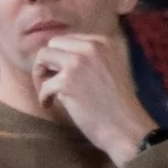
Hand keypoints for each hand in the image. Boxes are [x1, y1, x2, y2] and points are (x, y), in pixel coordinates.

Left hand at [32, 33, 159, 162]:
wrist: (127, 127)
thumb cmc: (119, 104)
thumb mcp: (111, 68)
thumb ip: (90, 57)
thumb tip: (58, 54)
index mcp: (104, 43)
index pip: (69, 39)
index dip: (61, 55)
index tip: (61, 71)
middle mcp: (91, 48)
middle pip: (53, 44)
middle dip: (47, 61)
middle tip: (50, 80)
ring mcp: (78, 63)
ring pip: (43, 57)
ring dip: (40, 75)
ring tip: (47, 91)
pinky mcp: (67, 81)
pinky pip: (43, 85)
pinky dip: (43, 97)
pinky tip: (50, 105)